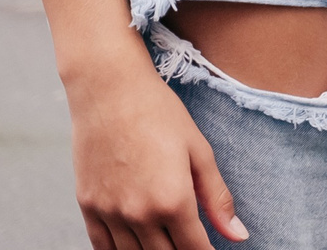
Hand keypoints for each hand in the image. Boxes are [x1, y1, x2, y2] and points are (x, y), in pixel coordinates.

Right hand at [68, 48, 245, 248]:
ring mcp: (109, 212)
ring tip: (168, 244)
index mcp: (172, 200)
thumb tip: (238, 235)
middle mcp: (138, 213)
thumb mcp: (200, 152)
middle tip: (191, 244)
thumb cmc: (161, 115)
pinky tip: (136, 246)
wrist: (109, 92)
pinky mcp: (87, 206)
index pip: (193, 249)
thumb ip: (218, 198)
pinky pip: (102, 246)